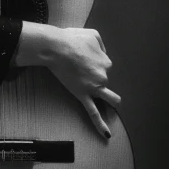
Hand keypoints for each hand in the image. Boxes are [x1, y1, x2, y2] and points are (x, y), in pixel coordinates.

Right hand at [15, 22, 120, 138]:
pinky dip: (101, 125)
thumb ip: (101, 44)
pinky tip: (107, 135)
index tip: (81, 57)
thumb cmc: (72, 38)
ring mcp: (94, 88)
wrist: (57, 47)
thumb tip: (102, 53)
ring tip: (111, 103)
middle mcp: (103, 75)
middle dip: (96, 77)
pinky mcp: (83, 95)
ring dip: (111, 100)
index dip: (93, 62)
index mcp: (106, 61)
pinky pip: (94, 113)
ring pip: (109, 98)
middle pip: (104, 80)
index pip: (104, 65)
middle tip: (82, 71)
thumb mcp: (93, 34)